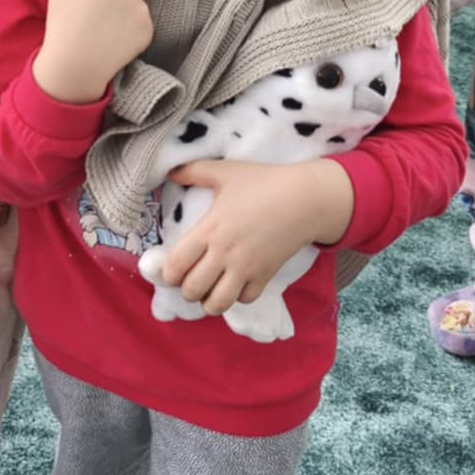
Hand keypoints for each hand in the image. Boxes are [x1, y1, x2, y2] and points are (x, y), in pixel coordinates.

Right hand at [34, 0, 152, 103]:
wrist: (75, 65)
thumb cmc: (63, 26)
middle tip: (99, 14)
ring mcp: (142, 12)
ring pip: (135, 6)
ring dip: (125, 14)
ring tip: (105, 31)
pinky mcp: (148, 32)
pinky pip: (141, 25)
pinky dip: (131, 32)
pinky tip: (113, 41)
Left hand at [156, 159, 354, 313]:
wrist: (306, 198)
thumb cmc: (264, 182)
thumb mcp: (226, 172)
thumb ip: (194, 170)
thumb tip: (170, 171)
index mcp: (210, 229)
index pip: (176, 264)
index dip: (167, 273)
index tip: (171, 268)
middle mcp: (225, 253)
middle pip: (192, 290)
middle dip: (185, 290)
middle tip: (189, 280)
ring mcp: (246, 268)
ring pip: (217, 303)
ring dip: (208, 301)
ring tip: (209, 290)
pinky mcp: (265, 275)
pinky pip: (244, 300)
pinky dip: (236, 297)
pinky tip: (234, 285)